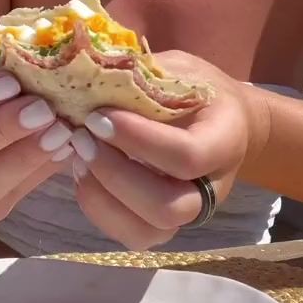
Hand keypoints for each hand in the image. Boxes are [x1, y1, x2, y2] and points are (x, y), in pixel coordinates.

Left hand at [70, 50, 269, 250]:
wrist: (225, 121)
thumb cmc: (199, 89)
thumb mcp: (180, 69)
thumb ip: (144, 74)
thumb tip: (87, 69)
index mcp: (226, 140)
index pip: (188, 156)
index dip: (139, 139)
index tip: (99, 115)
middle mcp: (212, 187)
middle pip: (167, 208)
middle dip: (115, 176)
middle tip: (81, 138)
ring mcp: (189, 212)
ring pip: (146, 232)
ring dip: (102, 198)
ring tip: (77, 157)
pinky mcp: (163, 223)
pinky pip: (129, 234)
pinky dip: (98, 207)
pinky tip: (82, 172)